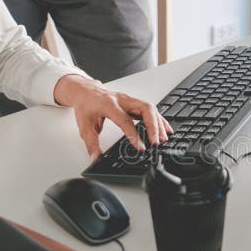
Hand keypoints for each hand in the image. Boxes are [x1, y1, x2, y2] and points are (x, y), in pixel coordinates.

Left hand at [54, 75, 172, 159]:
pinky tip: (166, 129)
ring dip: (159, 124)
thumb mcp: (84, 125)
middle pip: (145, 109)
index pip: (125, 120)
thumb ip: (91, 143)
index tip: (140, 147)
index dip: (134, 134)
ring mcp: (130, 100)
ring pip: (150, 108)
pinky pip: (151, 110)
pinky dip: (160, 120)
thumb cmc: (86, 106)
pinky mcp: (135, 103)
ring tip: (164, 138)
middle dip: (153, 126)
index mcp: (109, 104)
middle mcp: (122, 100)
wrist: (86, 91)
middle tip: (156, 142)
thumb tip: (95, 158)